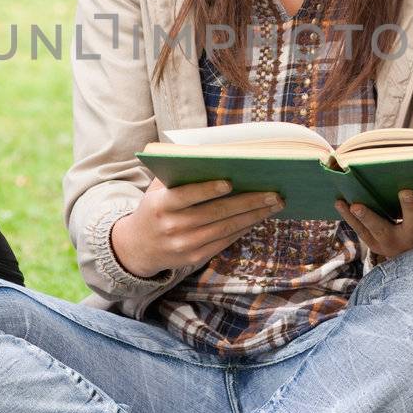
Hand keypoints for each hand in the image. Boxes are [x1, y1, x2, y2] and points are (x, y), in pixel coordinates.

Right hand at [110, 178, 283, 277]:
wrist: (138, 246)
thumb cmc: (155, 207)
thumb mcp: (157, 188)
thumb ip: (179, 172)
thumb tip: (214, 154)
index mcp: (160, 205)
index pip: (187, 196)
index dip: (208, 189)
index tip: (231, 181)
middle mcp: (172, 227)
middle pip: (215, 213)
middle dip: (248, 202)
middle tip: (273, 192)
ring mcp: (184, 245)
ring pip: (226, 228)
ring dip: (253, 215)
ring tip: (274, 204)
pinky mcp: (195, 258)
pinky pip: (225, 241)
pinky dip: (244, 228)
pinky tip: (258, 217)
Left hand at [335, 188, 412, 261]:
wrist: (412, 270)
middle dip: (410, 207)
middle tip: (405, 190)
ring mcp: (392, 242)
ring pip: (380, 230)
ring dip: (369, 217)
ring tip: (357, 202)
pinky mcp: (373, 242)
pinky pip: (358, 231)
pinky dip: (347, 217)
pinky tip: (338, 200)